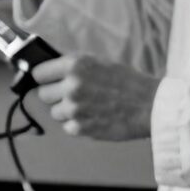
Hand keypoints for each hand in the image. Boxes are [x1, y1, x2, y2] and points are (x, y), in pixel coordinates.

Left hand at [29, 54, 159, 140]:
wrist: (151, 106)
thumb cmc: (128, 82)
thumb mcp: (99, 62)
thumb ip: (73, 66)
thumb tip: (49, 70)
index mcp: (75, 65)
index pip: (38, 73)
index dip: (45, 77)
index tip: (49, 80)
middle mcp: (71, 86)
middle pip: (43, 94)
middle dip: (55, 94)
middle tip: (72, 94)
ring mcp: (74, 109)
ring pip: (54, 112)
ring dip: (66, 111)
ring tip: (87, 106)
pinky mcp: (80, 128)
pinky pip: (67, 127)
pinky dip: (77, 124)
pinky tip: (93, 117)